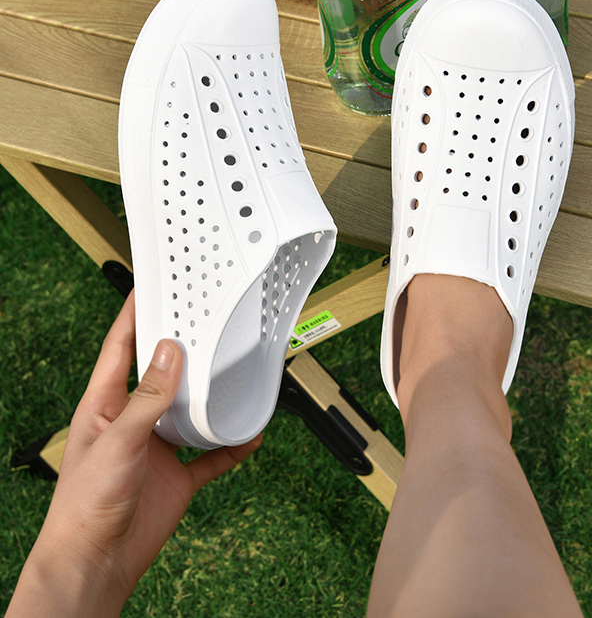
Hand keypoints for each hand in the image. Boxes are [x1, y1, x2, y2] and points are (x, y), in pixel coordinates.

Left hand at [7, 292, 261, 616]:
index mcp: (106, 404)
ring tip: (233, 374)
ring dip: (211, 397)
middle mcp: (134, 420)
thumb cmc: (84, 503)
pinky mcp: (177, 475)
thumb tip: (169, 352)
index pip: (120, 347)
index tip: (151, 287)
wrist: (96, 563)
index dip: (133, 315)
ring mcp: (157, 447)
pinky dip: (231, 445)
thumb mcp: (118, 439)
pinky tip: (248, 435)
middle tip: (206, 323)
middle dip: (183, 349)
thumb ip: (147, 397)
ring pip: (190, 411)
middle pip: (163, 374)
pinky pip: (211, 454)